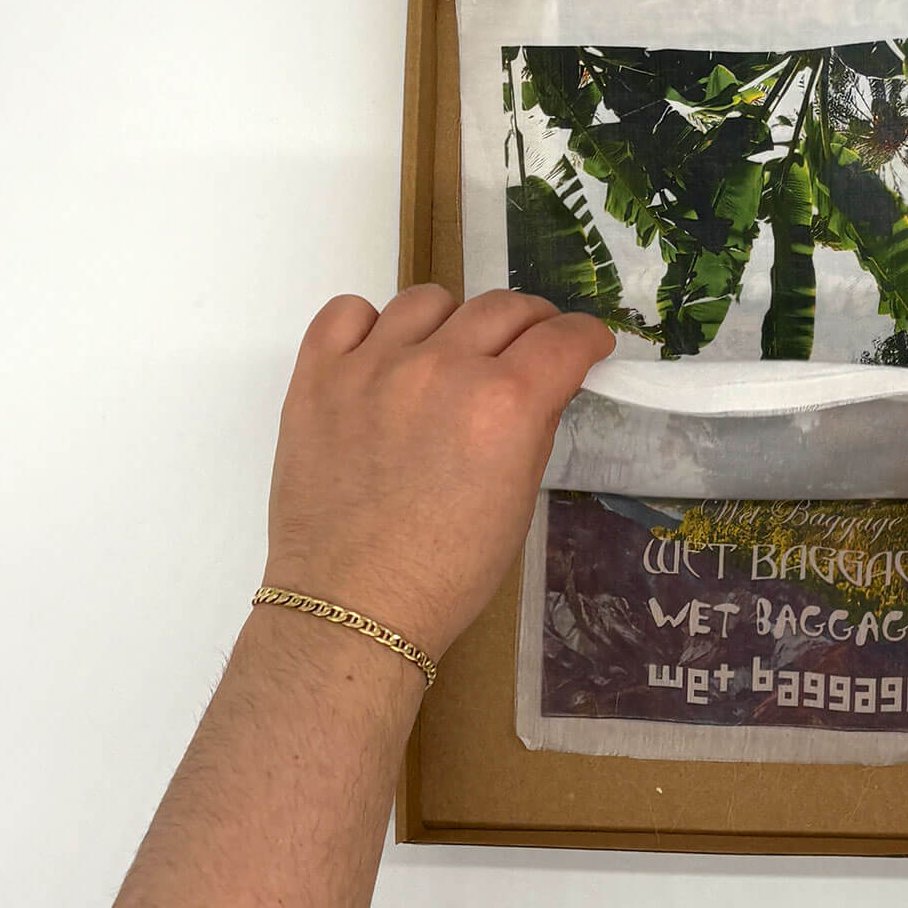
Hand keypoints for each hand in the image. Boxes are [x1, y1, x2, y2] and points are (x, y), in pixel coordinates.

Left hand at [264, 287, 613, 657]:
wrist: (355, 606)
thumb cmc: (450, 570)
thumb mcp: (518, 499)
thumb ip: (534, 426)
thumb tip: (543, 383)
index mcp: (504, 404)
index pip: (563, 339)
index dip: (587, 336)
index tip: (589, 344)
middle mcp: (442, 369)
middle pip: (503, 308)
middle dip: (533, 322)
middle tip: (534, 345)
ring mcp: (373, 366)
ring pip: (428, 300)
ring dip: (455, 320)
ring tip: (452, 353)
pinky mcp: (318, 376)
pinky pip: (347, 313)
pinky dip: (371, 325)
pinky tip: (382, 355)